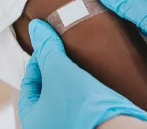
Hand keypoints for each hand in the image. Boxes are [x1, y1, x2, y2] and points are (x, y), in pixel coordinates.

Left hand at [18, 19, 146, 128]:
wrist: (117, 128)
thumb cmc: (81, 106)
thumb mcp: (60, 71)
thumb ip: (48, 49)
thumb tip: (36, 27)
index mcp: (31, 121)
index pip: (29, 85)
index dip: (38, 62)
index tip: (51, 47)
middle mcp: (46, 128)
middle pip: (45, 93)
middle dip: (54, 71)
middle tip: (64, 53)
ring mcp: (67, 128)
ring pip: (63, 100)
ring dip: (69, 81)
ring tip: (79, 63)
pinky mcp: (86, 125)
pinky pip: (78, 107)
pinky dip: (82, 93)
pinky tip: (92, 80)